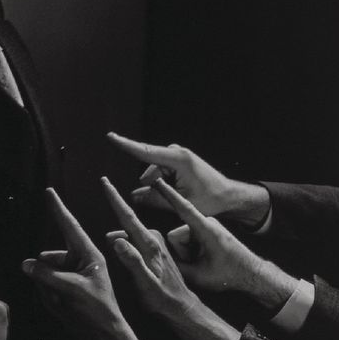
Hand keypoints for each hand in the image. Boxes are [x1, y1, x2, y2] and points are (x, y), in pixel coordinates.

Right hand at [23, 188, 150, 339]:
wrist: (105, 334)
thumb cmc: (98, 309)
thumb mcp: (72, 290)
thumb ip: (47, 275)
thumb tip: (26, 263)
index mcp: (89, 255)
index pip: (70, 226)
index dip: (58, 209)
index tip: (49, 191)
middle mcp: (81, 261)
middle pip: (51, 257)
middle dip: (49, 275)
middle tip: (58, 292)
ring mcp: (73, 275)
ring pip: (46, 273)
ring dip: (48, 288)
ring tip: (63, 303)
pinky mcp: (67, 288)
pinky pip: (46, 285)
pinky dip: (48, 295)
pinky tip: (60, 306)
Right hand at [100, 176, 199, 321]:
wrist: (182, 307)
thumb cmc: (164, 299)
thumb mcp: (145, 284)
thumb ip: (132, 261)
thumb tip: (116, 240)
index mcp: (150, 244)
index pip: (128, 217)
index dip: (115, 198)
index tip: (105, 182)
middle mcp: (154, 239)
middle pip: (128, 221)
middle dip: (114, 206)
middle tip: (103, 186)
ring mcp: (156, 244)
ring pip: (131, 232)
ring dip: (119, 231)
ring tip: (107, 234)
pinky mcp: (157, 249)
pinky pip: (137, 239)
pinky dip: (126, 240)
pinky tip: (120, 245)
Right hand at [106, 132, 269, 226]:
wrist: (228, 195)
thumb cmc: (210, 199)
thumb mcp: (181, 203)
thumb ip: (156, 199)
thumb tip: (134, 195)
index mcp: (179, 159)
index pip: (146, 151)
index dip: (126, 145)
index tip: (110, 136)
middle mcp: (176, 152)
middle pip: (150, 172)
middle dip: (155, 188)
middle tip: (177, 198)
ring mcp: (175, 155)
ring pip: (153, 175)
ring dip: (161, 188)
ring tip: (183, 195)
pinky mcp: (175, 160)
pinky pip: (159, 175)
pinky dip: (164, 185)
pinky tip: (178, 191)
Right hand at [154, 180, 295, 310]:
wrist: (252, 274)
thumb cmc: (230, 274)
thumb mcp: (199, 276)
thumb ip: (175, 267)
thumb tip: (157, 260)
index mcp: (206, 228)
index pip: (182, 208)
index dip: (168, 195)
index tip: (157, 180)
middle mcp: (205, 222)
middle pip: (176, 235)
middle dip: (182, 252)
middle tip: (199, 265)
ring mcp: (206, 225)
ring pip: (182, 239)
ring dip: (188, 253)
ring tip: (204, 263)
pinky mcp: (206, 230)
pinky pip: (189, 239)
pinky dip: (192, 251)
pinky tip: (204, 260)